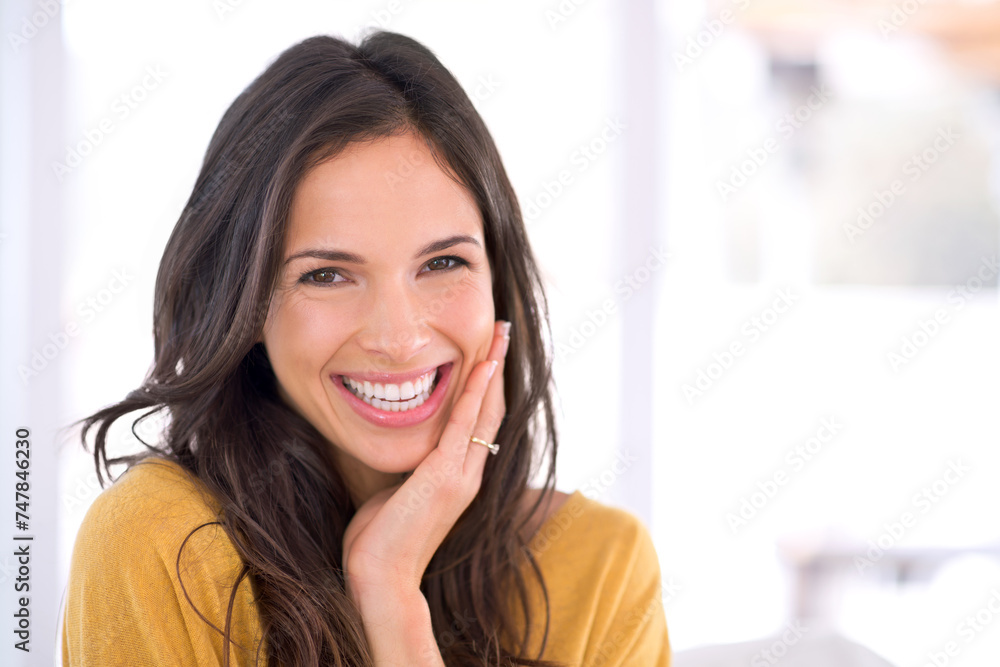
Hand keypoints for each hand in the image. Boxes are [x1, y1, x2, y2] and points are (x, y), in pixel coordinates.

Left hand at [342, 319, 510, 602]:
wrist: (381, 580)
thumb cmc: (380, 542)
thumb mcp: (397, 494)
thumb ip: (408, 471)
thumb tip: (401, 453)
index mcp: (459, 477)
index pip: (480, 422)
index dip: (487, 385)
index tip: (488, 352)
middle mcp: (469, 473)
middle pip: (492, 409)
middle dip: (497, 366)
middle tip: (502, 330)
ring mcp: (461, 475)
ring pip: (485, 411)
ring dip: (493, 369)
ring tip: (499, 335)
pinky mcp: (445, 476)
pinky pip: (464, 425)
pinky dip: (475, 392)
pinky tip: (483, 365)